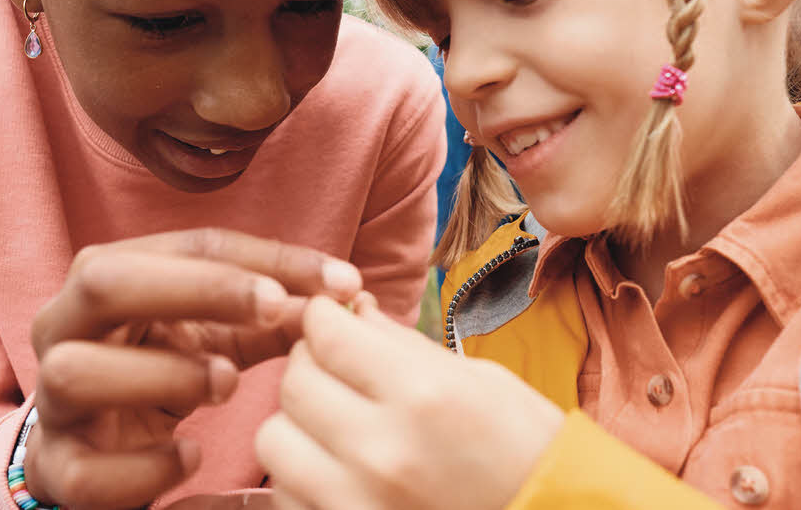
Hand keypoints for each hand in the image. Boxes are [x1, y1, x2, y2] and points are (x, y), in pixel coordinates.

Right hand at [24, 228, 363, 509]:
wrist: (97, 446)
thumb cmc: (165, 369)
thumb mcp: (219, 333)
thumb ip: (274, 315)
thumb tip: (345, 293)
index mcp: (109, 275)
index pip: (185, 244)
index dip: (264, 257)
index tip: (339, 280)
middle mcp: (65, 324)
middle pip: (105, 281)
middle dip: (197, 287)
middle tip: (274, 308)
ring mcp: (54, 399)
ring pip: (77, 371)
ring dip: (164, 375)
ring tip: (226, 384)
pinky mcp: (57, 468)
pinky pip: (85, 470)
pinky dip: (145, 467)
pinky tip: (189, 457)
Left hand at [256, 293, 563, 509]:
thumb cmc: (526, 452)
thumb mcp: (479, 381)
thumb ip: (403, 345)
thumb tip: (352, 310)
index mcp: (423, 396)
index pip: (327, 335)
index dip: (324, 318)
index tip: (331, 319)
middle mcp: (382, 451)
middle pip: (294, 384)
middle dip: (310, 365)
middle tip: (335, 367)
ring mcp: (357, 504)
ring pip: (274, 441)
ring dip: (298, 425)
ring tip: (334, 425)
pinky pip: (284, 496)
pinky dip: (301, 477)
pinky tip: (338, 470)